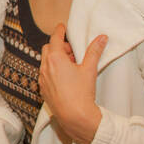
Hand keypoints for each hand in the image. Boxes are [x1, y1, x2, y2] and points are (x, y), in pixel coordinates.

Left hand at [39, 24, 105, 142]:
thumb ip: (94, 51)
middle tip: (72, 51)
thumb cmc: (82, 93)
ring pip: (45, 61)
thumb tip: (102, 37)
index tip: (62, 27)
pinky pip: (44, 74)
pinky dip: (52, 70)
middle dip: (59, 46)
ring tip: (71, 65)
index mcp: (55, 59)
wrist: (74, 116)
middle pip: (48, 49)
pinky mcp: (42, 89)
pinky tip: (64, 77)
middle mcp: (45, 67)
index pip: (55, 38)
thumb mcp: (89, 69)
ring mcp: (42, 79)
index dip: (59, 31)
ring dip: (55, 59)